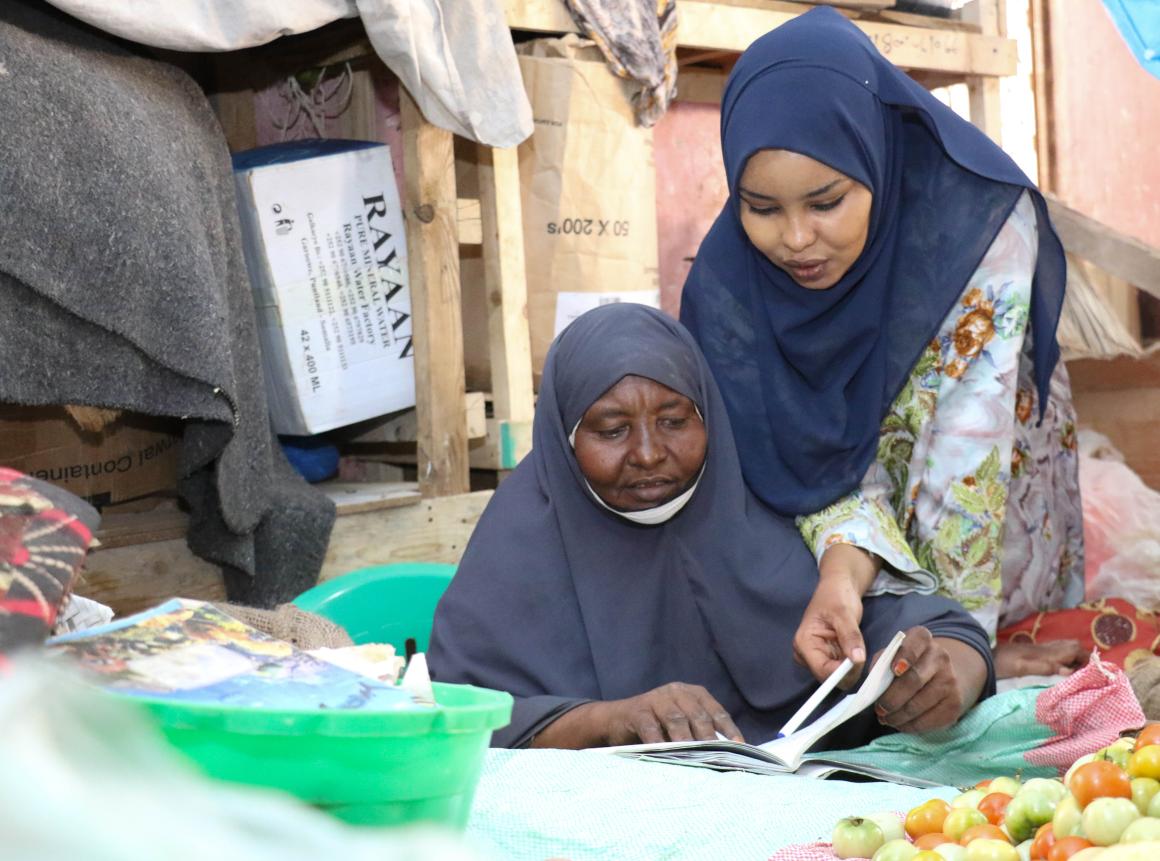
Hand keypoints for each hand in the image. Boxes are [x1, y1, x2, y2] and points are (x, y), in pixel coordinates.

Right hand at [600, 682, 743, 744]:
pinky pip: (650, 727)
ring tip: (695, 757)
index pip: (715, 711)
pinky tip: (665, 754)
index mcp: (692, 693)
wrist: (616, 721)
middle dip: (709, 737)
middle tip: (718, 756)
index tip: (739, 747)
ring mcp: (656, 699)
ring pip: (676, 720)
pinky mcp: (637, 710)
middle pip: (697, 715)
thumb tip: (726, 756)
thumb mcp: (680, 726)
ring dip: (686, 740)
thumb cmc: (657, 727)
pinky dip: (658, 741)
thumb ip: (698, 734)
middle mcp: (676, 691)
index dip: (728, 729)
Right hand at [793, 544, 878, 687]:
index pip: (822, 671)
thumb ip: (850, 636)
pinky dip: (853, 665)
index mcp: (804, 644)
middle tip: (862, 653)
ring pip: (838, 677)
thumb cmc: (836, 596)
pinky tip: (856, 651)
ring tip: (859, 648)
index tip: (860, 660)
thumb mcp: (844, 613)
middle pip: (829, 678)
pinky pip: (843, 670)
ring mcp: (818, 658)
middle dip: (848, 671)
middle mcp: (807, 655)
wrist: (839, 587)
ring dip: (852, 668)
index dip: (842, 672)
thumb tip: (857, 659)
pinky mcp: (828, 658)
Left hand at [873, 626, 987, 733]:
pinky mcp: (955, 704)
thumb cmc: (906, 664)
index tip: (894, 670)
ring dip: (898, 716)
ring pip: (919, 704)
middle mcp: (940, 657)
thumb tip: (872, 682)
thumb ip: (882, 662)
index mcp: (922, 639)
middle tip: (879, 709)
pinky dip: (910, 725)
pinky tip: (901, 724)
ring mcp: (951, 680)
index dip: (904, 656)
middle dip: (892, 698)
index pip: (915, 643)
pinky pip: (929, 720)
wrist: (940, 675)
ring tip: (886, 719)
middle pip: (914, 680)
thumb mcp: (893, 654)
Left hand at [993, 639, 1087, 678]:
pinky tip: (1060, 669)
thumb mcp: (1021, 668)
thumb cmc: (1001, 663)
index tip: (1089, 673)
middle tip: (1083, 674)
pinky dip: (1064, 658)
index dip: (1086, 659)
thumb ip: (1044, 668)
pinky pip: (1056, 650)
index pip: (1075, 649)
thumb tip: (1069, 671)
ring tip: (1074, 673)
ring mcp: (1040, 648)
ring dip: (1074, 657)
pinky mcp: (1034, 652)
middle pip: (1073, 645)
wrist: (982, 655)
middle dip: (1083, 657)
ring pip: (1065, 647)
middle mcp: (1045, 648)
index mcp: (1046, 652)